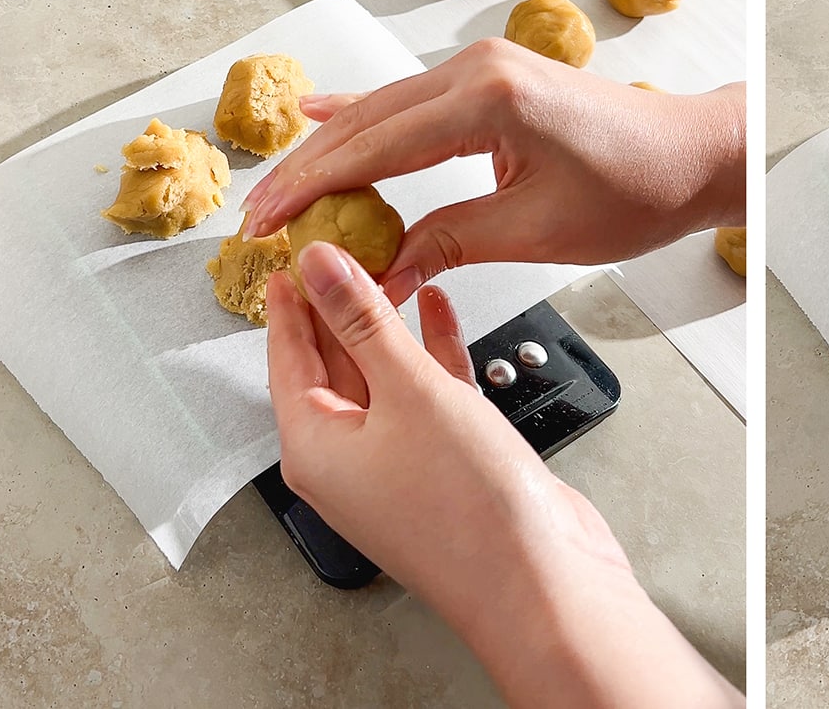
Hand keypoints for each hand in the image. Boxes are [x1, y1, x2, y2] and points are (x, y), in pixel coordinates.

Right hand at [243, 39, 745, 302]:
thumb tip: (380, 275)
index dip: (312, 188)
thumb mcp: (535, 230)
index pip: (373, 147)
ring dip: (332, 151)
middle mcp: (479, 68)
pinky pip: (415, 101)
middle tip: (255, 218)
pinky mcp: (495, 79)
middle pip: (367, 122)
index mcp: (488, 98)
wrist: (694, 155)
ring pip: (385, 110)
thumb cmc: (636, 190)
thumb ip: (448, 243)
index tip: (266, 223)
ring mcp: (486, 67)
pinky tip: (322, 112)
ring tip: (279, 191)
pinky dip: (369, 119)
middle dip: (307, 171)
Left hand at [266, 241, 739, 706]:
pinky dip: (432, 354)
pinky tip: (440, 314)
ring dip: (389, 324)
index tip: (290, 255)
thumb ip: (363, 322)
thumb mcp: (408, 393)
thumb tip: (318, 266)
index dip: (291, 300)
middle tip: (341, 249)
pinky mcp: (446, 465)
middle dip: (339, 306)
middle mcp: (351, 459)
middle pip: (333, 365)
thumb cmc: (469, 511)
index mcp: (317, 447)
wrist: (540, 579)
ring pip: (384, 377)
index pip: (287, 357)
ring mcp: (400, 464)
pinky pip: (428, 397)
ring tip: (392, 267)